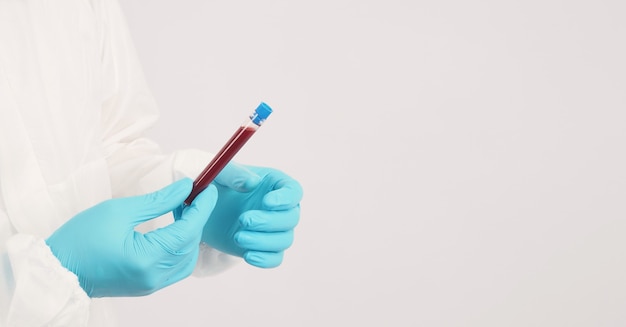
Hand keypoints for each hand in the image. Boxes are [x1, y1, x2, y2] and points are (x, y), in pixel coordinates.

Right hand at [46, 179, 216, 297]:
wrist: (56, 271)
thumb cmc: (79, 240)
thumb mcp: (118, 211)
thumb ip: (158, 200)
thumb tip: (185, 188)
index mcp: (147, 259)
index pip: (188, 231)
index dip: (202, 208)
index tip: (208, 188)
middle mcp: (153, 277)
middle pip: (191, 245)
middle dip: (196, 218)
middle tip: (191, 194)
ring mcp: (151, 285)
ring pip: (187, 259)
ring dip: (190, 233)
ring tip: (180, 208)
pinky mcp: (147, 286)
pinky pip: (175, 267)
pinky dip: (180, 247)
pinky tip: (172, 228)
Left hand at [202, 163, 302, 267]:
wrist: (204, 211)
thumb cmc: (216, 186)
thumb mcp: (220, 175)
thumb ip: (234, 174)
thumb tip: (253, 182)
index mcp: (276, 184)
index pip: (293, 192)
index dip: (285, 199)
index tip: (267, 202)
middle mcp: (281, 208)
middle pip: (292, 218)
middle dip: (269, 221)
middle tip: (244, 220)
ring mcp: (274, 230)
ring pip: (284, 240)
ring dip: (263, 241)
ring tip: (238, 237)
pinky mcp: (264, 248)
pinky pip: (275, 258)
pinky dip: (265, 259)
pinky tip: (248, 255)